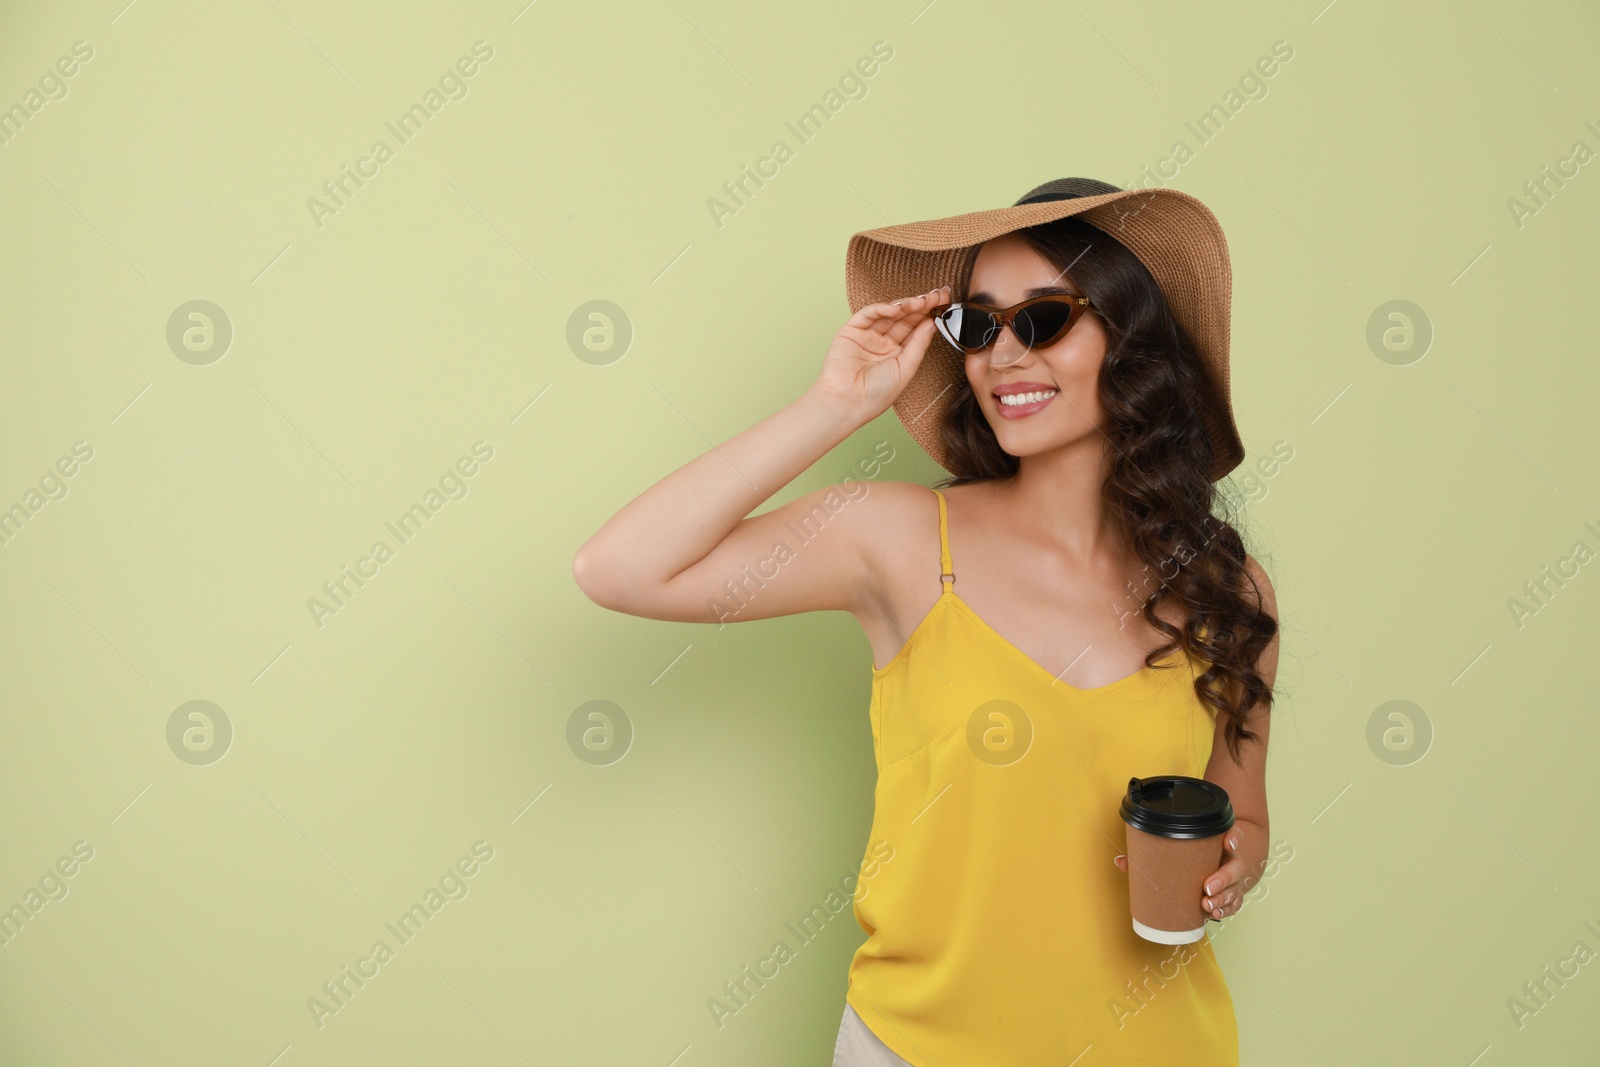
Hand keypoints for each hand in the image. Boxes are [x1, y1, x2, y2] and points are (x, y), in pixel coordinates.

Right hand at [811, 286, 949, 422]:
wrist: (847, 402)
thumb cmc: (876, 394)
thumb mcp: (906, 368)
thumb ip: (919, 344)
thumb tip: (932, 324)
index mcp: (897, 355)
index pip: (916, 330)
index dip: (929, 315)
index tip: (944, 303)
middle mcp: (882, 344)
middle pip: (905, 319)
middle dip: (921, 306)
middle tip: (937, 295)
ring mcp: (867, 336)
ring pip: (888, 314)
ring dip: (905, 305)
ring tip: (920, 301)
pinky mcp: (851, 331)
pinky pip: (868, 314)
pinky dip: (882, 309)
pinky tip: (896, 309)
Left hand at [1113, 830, 1245, 921]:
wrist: (1222, 860)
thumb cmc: (1195, 853)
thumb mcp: (1180, 847)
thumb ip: (1152, 852)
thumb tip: (1120, 861)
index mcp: (1220, 843)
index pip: (1233, 835)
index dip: (1233, 838)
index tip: (1229, 843)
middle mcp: (1230, 861)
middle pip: (1234, 868)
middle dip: (1223, 879)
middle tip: (1207, 888)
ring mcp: (1234, 880)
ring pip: (1235, 889)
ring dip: (1223, 899)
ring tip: (1207, 906)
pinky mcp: (1232, 895)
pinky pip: (1234, 904)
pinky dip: (1226, 909)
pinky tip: (1213, 913)